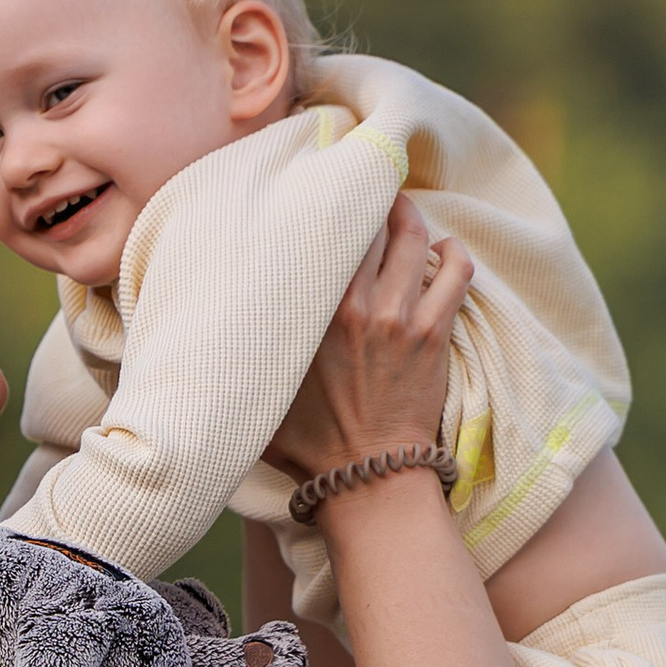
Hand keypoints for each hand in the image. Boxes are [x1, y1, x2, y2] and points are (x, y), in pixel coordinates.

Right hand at [268, 197, 473, 485]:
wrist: (364, 476)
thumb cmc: (307, 441)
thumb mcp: (262, 389)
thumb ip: (247, 350)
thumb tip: (210, 322)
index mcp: (315, 311)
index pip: (326, 234)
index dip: (329, 204)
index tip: (325, 190)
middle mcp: (358, 305)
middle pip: (372, 222)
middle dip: (371, 198)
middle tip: (367, 190)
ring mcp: (401, 317)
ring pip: (414, 238)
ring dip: (410, 218)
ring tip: (402, 212)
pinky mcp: (435, 334)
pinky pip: (455, 273)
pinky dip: (452, 253)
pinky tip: (444, 250)